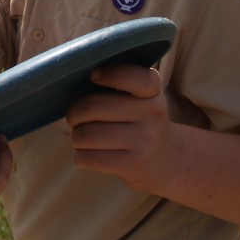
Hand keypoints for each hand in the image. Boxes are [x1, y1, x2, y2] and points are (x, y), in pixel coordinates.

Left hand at [65, 64, 171, 193]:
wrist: (165, 162)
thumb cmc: (137, 122)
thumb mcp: (140, 99)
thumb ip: (117, 86)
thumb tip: (74, 86)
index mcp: (153, 92)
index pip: (136, 77)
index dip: (110, 74)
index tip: (93, 76)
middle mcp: (152, 114)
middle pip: (93, 106)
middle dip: (74, 112)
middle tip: (74, 116)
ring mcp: (144, 141)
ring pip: (86, 134)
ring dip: (75, 136)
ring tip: (81, 136)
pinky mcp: (133, 165)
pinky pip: (87, 157)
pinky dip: (80, 155)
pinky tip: (88, 153)